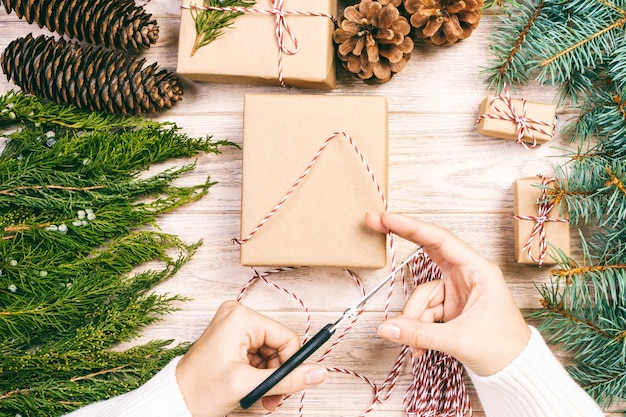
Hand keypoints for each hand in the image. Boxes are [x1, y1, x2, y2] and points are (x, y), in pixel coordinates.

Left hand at [176, 301, 327, 416]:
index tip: (286, 386)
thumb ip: (286, 379)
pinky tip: (251, 387)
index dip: (290, 364)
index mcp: (241, 318)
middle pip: (279, 345)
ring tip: (259, 396)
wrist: (175, 401)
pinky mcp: (232, 338)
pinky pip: (259, 354)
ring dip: (269, 376)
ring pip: (271, 352)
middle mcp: (238, 315)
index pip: (286, 338)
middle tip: (272, 397)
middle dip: (277, 373)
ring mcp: (234, 326)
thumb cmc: (201, 390)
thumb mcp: (248, 385)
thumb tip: (319, 373)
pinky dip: (259, 373)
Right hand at [366, 213, 530, 375]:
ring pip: (421, 295)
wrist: (516, 369)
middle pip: (428, 251)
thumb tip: (387, 328)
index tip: (387, 218)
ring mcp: (457, 290)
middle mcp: (467, 274)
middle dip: (402, 241)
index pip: (440, 240)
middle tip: (375, 223)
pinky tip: (420, 348)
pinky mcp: (450, 306)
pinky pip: (424, 311)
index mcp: (478, 270)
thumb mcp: (459, 339)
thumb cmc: (504, 348)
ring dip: (414, 320)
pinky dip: (419, 329)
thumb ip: (420, 333)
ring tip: (417, 345)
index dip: (412, 227)